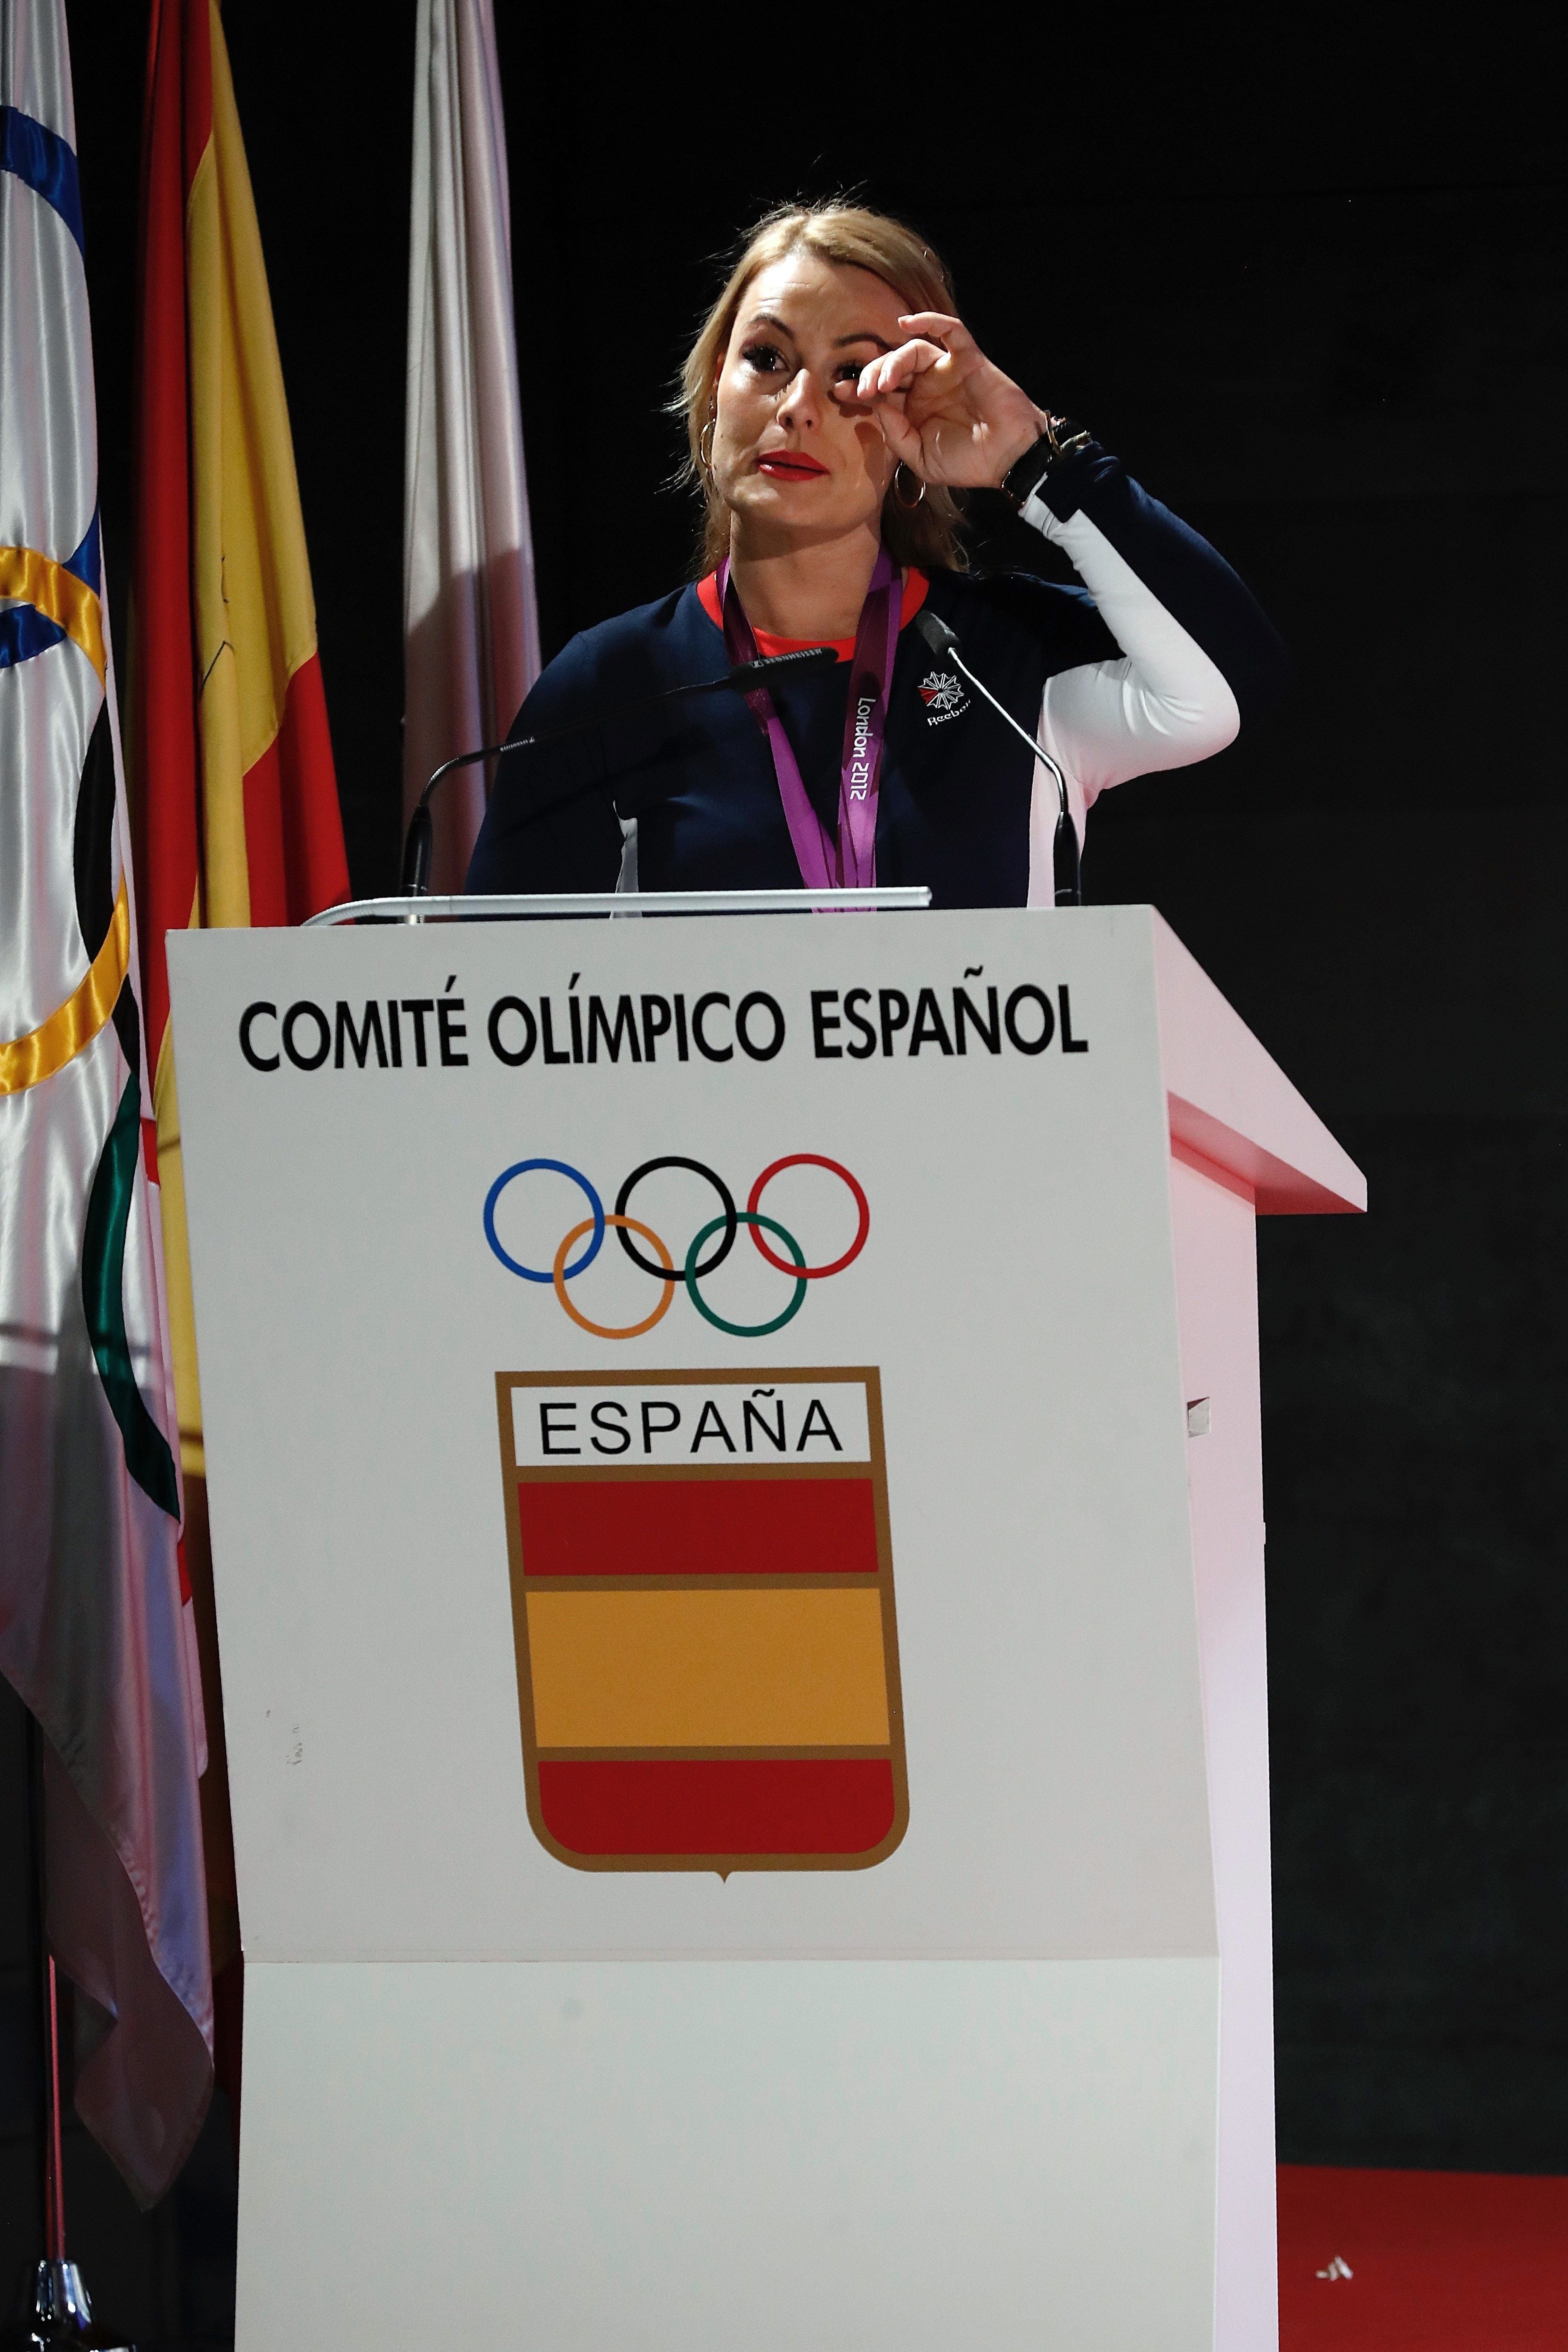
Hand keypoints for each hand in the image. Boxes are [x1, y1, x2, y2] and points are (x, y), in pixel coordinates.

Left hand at [833, 312, 1047, 489]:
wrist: (1008, 459)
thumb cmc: (968, 463)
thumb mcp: (920, 458)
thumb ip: (896, 434)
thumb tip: (878, 405)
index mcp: (914, 410)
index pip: (881, 392)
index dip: (858, 389)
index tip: (839, 392)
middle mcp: (928, 386)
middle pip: (892, 366)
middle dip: (871, 374)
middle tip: (862, 390)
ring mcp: (948, 370)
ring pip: (914, 350)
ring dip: (892, 360)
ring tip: (882, 381)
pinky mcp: (969, 358)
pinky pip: (951, 330)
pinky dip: (930, 321)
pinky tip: (906, 324)